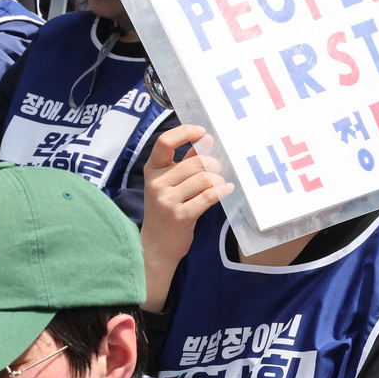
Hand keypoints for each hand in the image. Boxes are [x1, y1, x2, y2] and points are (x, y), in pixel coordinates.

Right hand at [141, 125, 232, 311]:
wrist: (156, 245)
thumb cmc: (166, 209)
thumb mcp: (169, 183)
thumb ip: (185, 161)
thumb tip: (206, 139)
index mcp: (152, 170)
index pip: (164, 142)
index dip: (185, 132)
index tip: (202, 133)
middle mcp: (156, 183)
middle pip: (194, 162)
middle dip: (213, 163)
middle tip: (219, 169)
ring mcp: (167, 200)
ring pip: (203, 178)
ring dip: (218, 179)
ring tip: (221, 183)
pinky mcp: (180, 216)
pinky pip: (208, 196)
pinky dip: (221, 190)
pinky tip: (226, 189)